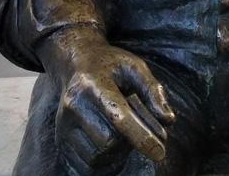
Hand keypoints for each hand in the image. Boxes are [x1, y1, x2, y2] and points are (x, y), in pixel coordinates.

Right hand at [38, 27, 175, 168]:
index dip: (141, 136)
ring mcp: (63, 124)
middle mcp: (73, 105)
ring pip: (97, 157)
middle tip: (138, 128)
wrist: (76, 64)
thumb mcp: (135, 67)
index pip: (118, 117)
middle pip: (109, 141)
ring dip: (117, 154)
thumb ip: (153, 91)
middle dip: (130, 142)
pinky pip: (85, 166)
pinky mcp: (61, 139)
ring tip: (122, 135)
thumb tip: (168, 120)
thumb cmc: (110, 66)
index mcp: (93, 84)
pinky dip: (103, 164)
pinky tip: (112, 150)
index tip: (159, 152)